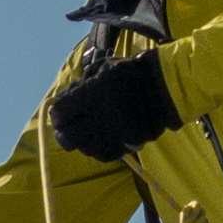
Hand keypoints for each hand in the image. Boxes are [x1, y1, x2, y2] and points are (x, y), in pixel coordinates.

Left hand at [47, 49, 175, 160]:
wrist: (164, 87)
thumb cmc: (130, 73)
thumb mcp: (103, 67)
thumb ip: (80, 83)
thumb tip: (63, 99)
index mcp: (91, 96)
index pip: (59, 114)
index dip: (58, 113)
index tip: (61, 111)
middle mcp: (99, 118)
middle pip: (66, 138)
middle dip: (64, 131)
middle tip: (67, 126)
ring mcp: (112, 136)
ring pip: (83, 148)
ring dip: (81, 140)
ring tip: (88, 131)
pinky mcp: (125, 147)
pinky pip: (102, 155)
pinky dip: (98, 148)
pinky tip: (101, 138)